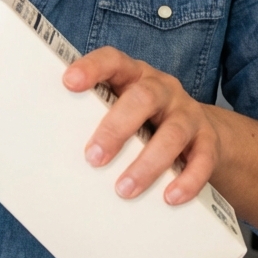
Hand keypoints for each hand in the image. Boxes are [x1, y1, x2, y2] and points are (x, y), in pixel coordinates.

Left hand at [63, 47, 220, 204]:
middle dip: (116, 128)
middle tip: (93, 158)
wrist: (202, 131)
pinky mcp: (208, 141)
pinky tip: (169, 197)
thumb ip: (94, 117)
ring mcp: (188, 113)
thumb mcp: (121, 108)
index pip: (113, 61)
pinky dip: (187, 180)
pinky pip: (202, 159)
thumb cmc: (144, 121)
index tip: (69, 82)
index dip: (92, 68)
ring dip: (148, 163)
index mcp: (134, 76)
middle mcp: (163, 89)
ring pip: (173, 133)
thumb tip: (48, 153)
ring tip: (124, 189)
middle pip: (143, 98)